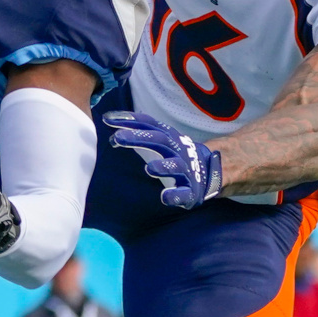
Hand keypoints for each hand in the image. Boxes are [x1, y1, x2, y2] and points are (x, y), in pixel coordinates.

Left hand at [103, 111, 221, 209]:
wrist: (209, 171)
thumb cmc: (175, 154)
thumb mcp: (159, 140)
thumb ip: (137, 134)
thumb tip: (111, 131)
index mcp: (168, 136)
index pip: (149, 124)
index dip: (130, 120)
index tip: (108, 119)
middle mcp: (177, 150)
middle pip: (160, 140)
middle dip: (139, 138)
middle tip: (118, 137)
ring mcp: (185, 170)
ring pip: (176, 166)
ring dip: (163, 167)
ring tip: (149, 169)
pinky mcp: (190, 190)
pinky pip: (184, 193)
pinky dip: (176, 195)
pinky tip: (165, 197)